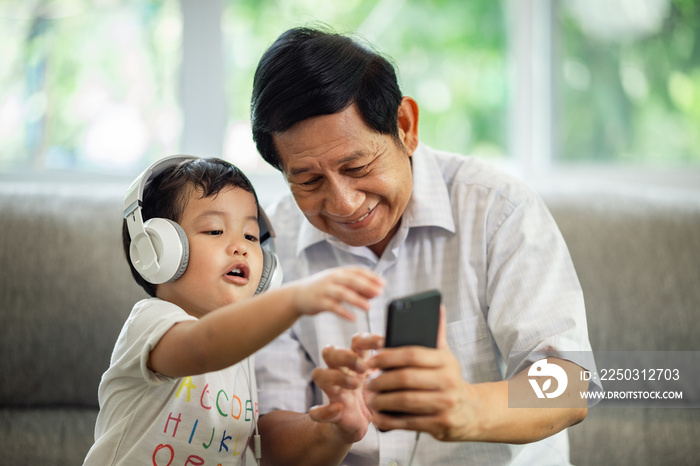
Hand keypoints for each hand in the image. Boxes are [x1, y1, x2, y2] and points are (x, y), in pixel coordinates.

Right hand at [291, 267, 384, 320]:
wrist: (297, 295)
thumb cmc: (323, 289)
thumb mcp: (338, 284)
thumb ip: (356, 288)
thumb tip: (375, 292)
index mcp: (339, 272)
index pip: (357, 271)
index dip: (371, 276)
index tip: (383, 283)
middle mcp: (332, 278)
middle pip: (351, 280)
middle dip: (366, 286)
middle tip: (379, 293)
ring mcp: (325, 289)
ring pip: (343, 293)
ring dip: (357, 299)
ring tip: (368, 307)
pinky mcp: (318, 302)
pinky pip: (333, 307)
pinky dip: (343, 312)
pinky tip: (352, 317)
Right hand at [308, 333, 383, 443]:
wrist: (354, 429)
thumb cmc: (372, 400)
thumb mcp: (384, 383)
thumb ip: (390, 370)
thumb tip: (408, 355)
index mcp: (356, 362)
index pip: (356, 341)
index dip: (367, 338)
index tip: (383, 343)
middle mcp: (341, 373)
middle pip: (331, 351)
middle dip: (346, 355)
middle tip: (363, 365)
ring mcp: (333, 393)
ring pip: (320, 374)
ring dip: (336, 376)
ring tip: (355, 384)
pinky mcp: (329, 414)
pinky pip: (317, 411)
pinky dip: (324, 410)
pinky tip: (337, 409)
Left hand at [364, 306, 480, 440]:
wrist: (471, 411)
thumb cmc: (449, 379)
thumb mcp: (446, 356)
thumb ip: (437, 334)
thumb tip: (437, 306)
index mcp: (445, 361)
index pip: (412, 354)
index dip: (387, 357)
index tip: (370, 360)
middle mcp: (448, 381)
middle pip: (405, 378)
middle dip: (381, 381)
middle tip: (367, 382)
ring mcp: (445, 403)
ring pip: (406, 401)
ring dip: (383, 401)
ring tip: (370, 399)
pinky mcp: (441, 424)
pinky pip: (410, 422)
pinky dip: (391, 421)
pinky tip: (379, 417)